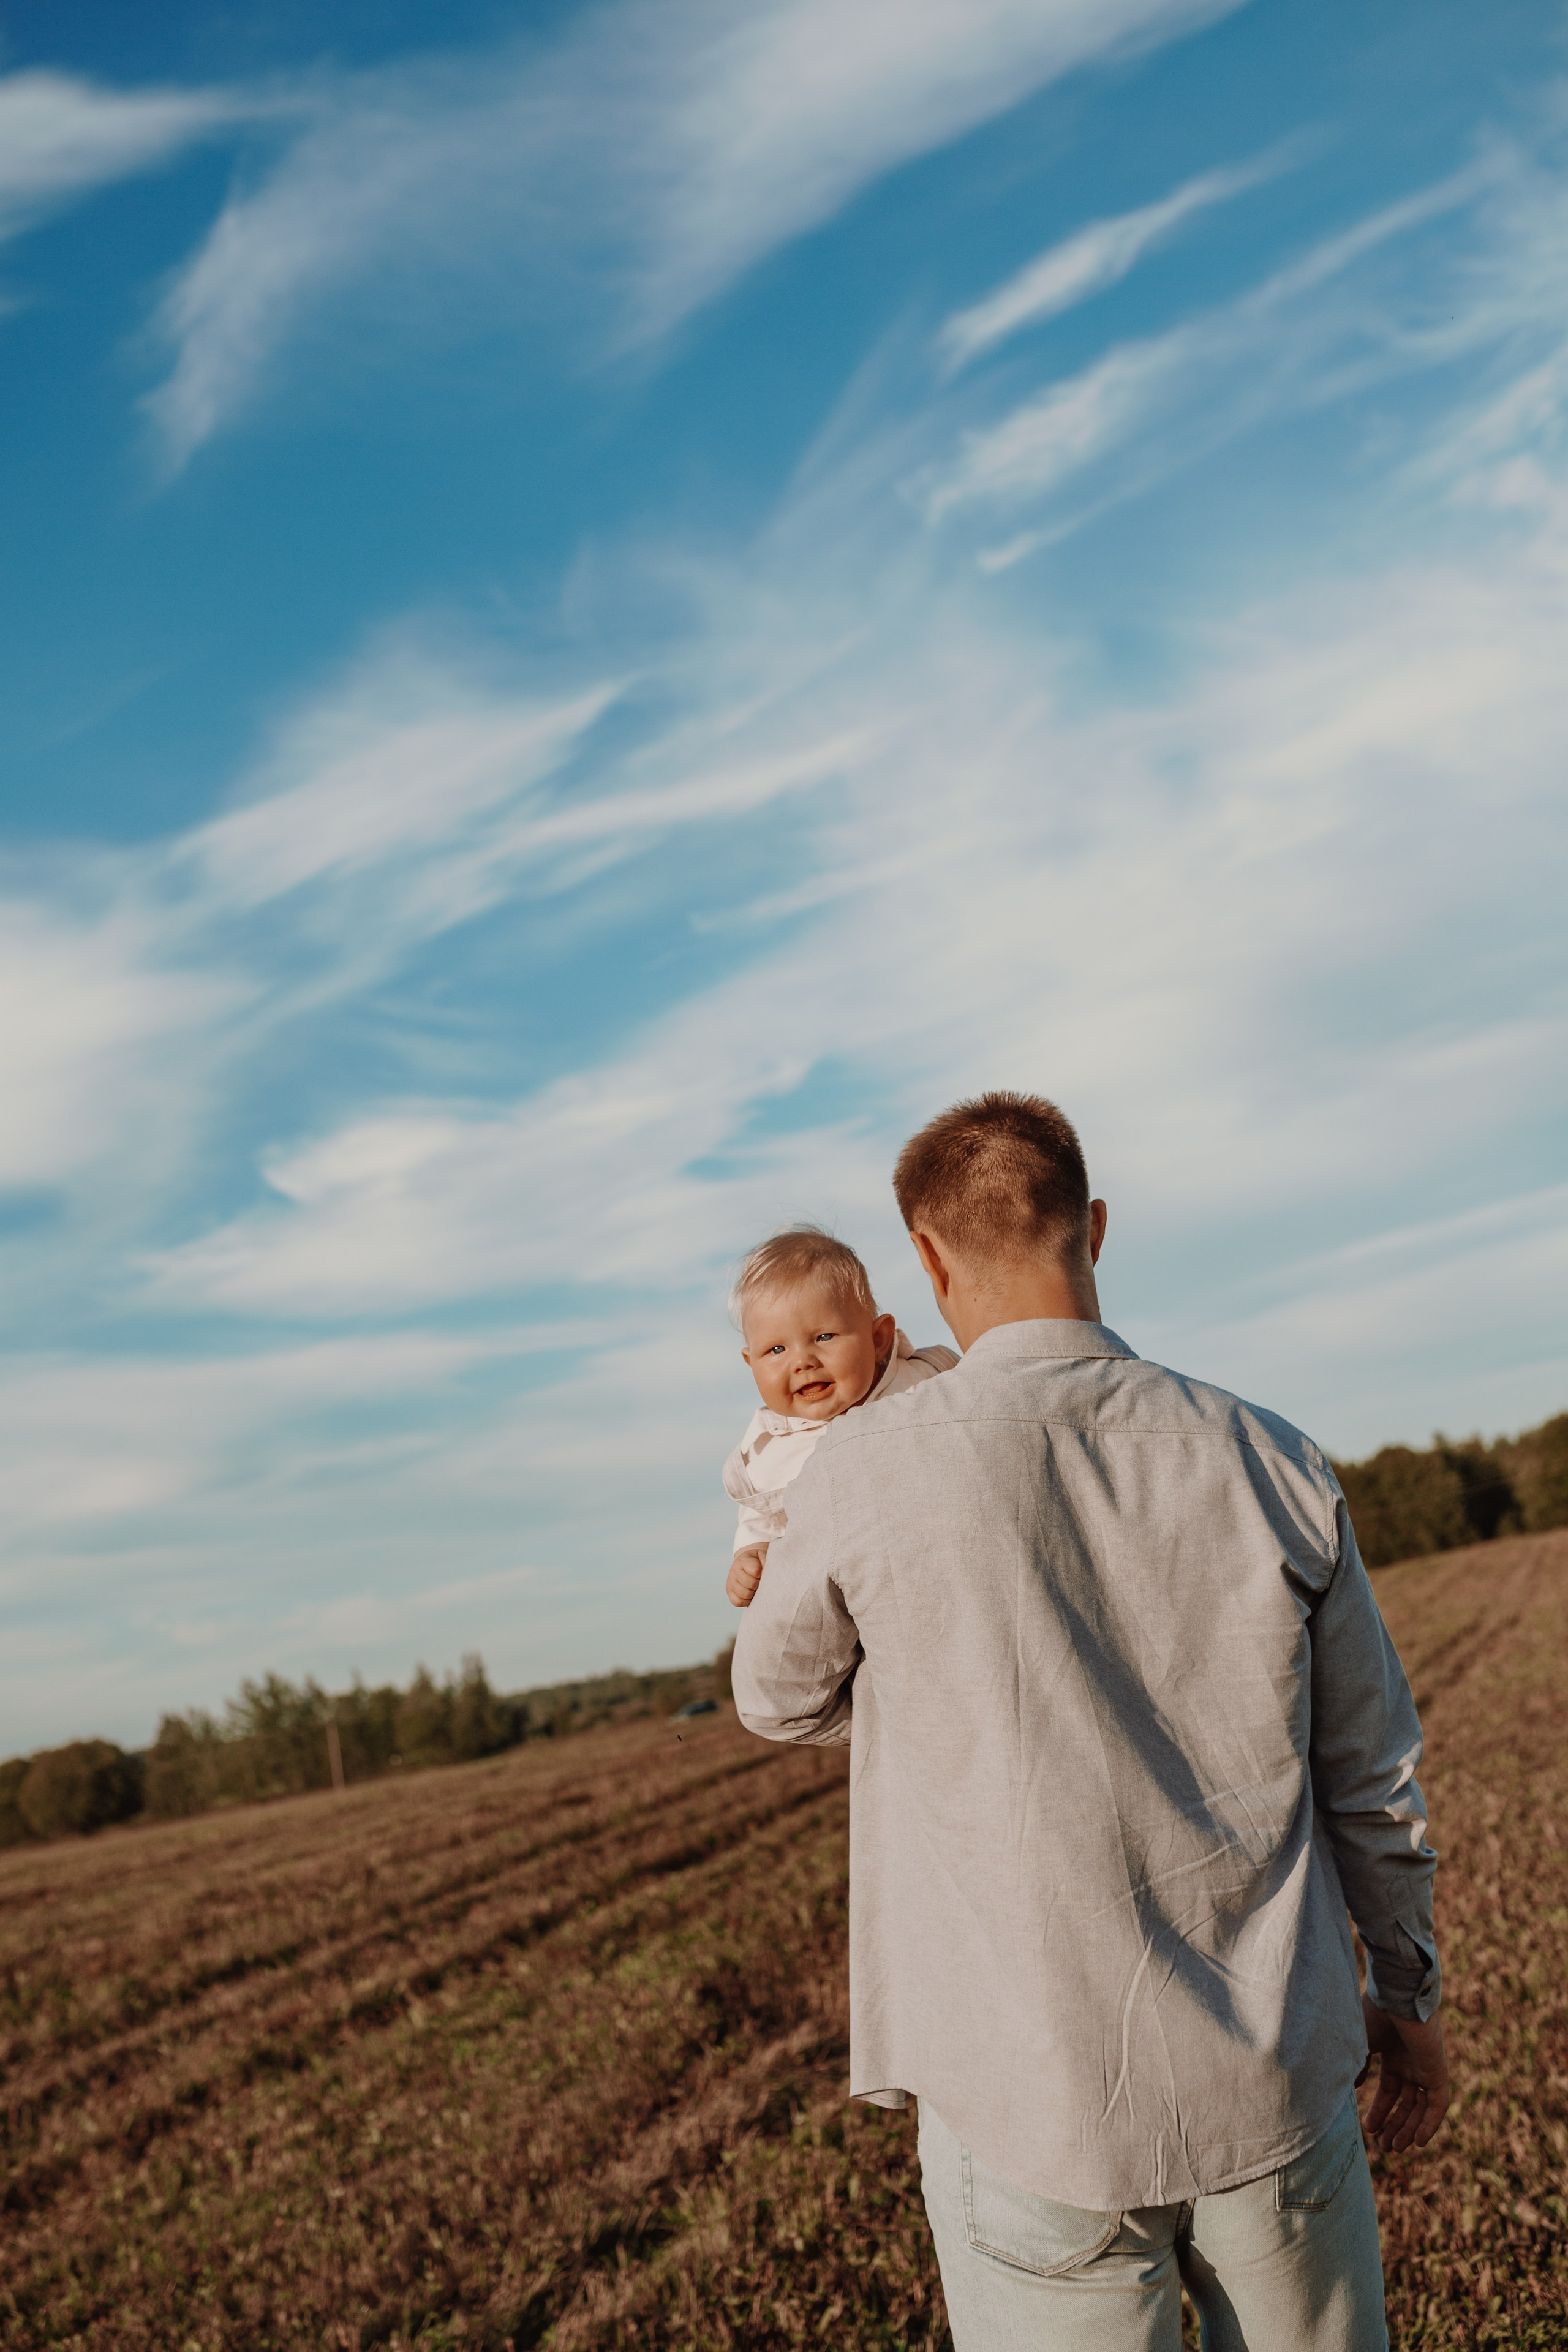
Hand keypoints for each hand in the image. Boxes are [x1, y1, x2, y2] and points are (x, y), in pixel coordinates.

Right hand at [726, 1546, 766, 1607]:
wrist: (744, 1563)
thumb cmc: (756, 1561)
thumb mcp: (762, 1556)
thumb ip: (765, 1561)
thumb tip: (764, 1573)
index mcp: (743, 1560)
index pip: (755, 1571)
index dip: (762, 1574)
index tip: (762, 1573)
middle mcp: (734, 1570)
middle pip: (751, 1584)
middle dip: (758, 1584)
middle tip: (759, 1582)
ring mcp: (730, 1582)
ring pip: (745, 1594)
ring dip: (753, 1593)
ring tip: (754, 1588)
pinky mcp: (729, 1591)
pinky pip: (738, 1602)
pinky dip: (746, 1601)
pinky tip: (749, 1595)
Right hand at [1357, 1995, 1449, 2152]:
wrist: (1396, 1995)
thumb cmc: (1374, 2013)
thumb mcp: (1361, 2043)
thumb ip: (1358, 2067)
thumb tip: (1353, 2088)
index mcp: (1393, 2054)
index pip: (1390, 2091)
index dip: (1380, 2111)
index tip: (1368, 2129)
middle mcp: (1411, 2063)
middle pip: (1406, 2103)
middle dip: (1395, 2125)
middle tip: (1384, 2147)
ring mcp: (1425, 2068)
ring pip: (1421, 2108)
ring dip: (1410, 2129)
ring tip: (1395, 2148)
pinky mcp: (1438, 2071)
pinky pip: (1438, 2105)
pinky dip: (1429, 2124)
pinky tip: (1416, 2141)